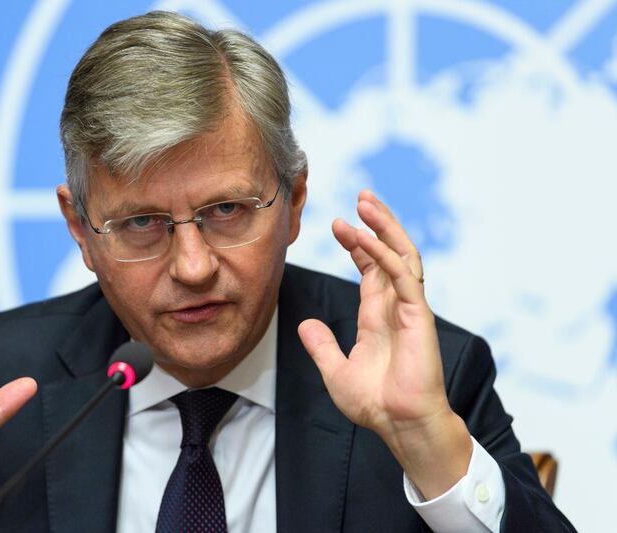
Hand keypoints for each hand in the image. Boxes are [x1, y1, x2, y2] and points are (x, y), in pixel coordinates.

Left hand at [298, 190, 471, 498]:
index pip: (372, 269)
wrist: (399, 426)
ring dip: (384, 228)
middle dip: (376, 223)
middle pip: (390, 252)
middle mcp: (395, 306)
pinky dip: (386, 255)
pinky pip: (402, 277)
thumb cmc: (376, 404)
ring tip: (365, 203)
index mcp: (378, 316)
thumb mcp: (336, 370)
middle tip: (360, 196)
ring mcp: (409, 308)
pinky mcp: (418, 316)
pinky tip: (367, 239)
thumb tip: (305, 325)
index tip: (338, 225)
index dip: (358, 245)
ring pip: (401, 255)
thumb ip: (322, 345)